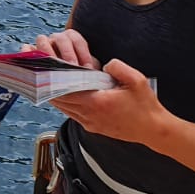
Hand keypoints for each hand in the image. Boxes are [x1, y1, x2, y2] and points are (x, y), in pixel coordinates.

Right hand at [30, 30, 99, 69]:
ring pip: (42, 40)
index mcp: (71, 38)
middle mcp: (56, 39)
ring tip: (53, 67)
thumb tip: (94, 74)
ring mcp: (43, 45)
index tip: (87, 69)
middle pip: (60, 38)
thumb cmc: (80, 75)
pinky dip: (27, 53)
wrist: (68, 83)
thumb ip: (91, 71)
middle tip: (72, 67)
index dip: (83, 53)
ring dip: (48, 53)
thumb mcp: (88, 72)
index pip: (77, 40)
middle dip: (67, 53)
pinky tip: (31, 63)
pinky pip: (26, 49)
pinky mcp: (31, 53)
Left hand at [51, 58, 170, 147]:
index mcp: (96, 103)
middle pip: (60, 100)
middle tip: (40, 72)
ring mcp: (90, 123)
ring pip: (64, 109)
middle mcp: (89, 115)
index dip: (51, 80)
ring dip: (55, 95)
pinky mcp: (93, 127)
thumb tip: (103, 64)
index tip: (44, 69)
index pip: (64, 92)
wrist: (154, 130)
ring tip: (47, 81)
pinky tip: (63, 94)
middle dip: (48, 86)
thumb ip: (117, 67)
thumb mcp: (136, 80)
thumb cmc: (146, 106)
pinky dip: (65, 104)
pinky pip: (72, 114)